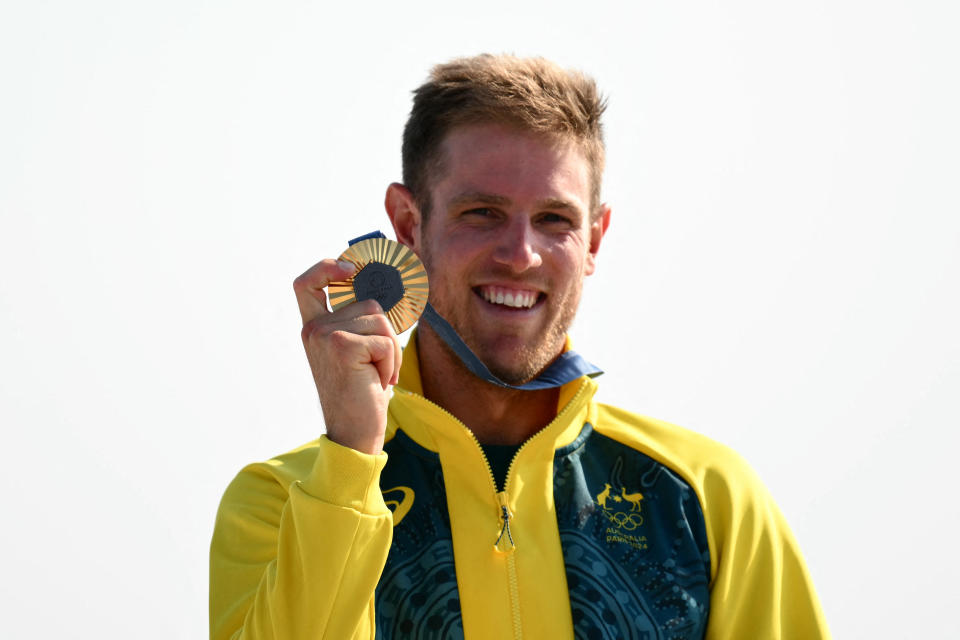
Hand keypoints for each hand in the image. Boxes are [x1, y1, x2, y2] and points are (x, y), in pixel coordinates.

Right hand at [293, 259, 401, 454]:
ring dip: (390, 350)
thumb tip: (385, 289)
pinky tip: (378, 382)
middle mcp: (313, 329)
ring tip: (376, 375)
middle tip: (378, 366)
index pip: (305, 283)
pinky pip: (385, 340)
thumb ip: (359, 322)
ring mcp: (324, 336)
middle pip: (368, 303)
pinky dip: (391, 362)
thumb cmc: (361, 393)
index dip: (326, 267)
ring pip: (380, 319)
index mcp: (313, 328)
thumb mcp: (357, 351)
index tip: (350, 268)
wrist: (354, 433)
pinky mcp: (342, 347)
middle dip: (386, 334)